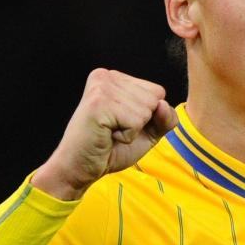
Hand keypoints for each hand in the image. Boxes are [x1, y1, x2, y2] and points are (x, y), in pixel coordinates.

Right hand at [32, 68, 177, 199]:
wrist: (80, 168)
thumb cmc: (110, 149)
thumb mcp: (147, 133)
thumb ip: (164, 119)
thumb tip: (164, 104)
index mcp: (116, 78)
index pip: (158, 91)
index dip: (148, 117)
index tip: (122, 123)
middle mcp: (107, 76)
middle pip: (155, 99)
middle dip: (141, 123)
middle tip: (114, 130)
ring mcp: (102, 87)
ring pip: (146, 110)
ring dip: (132, 131)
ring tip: (109, 132)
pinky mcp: (99, 102)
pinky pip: (136, 122)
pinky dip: (126, 137)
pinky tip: (106, 135)